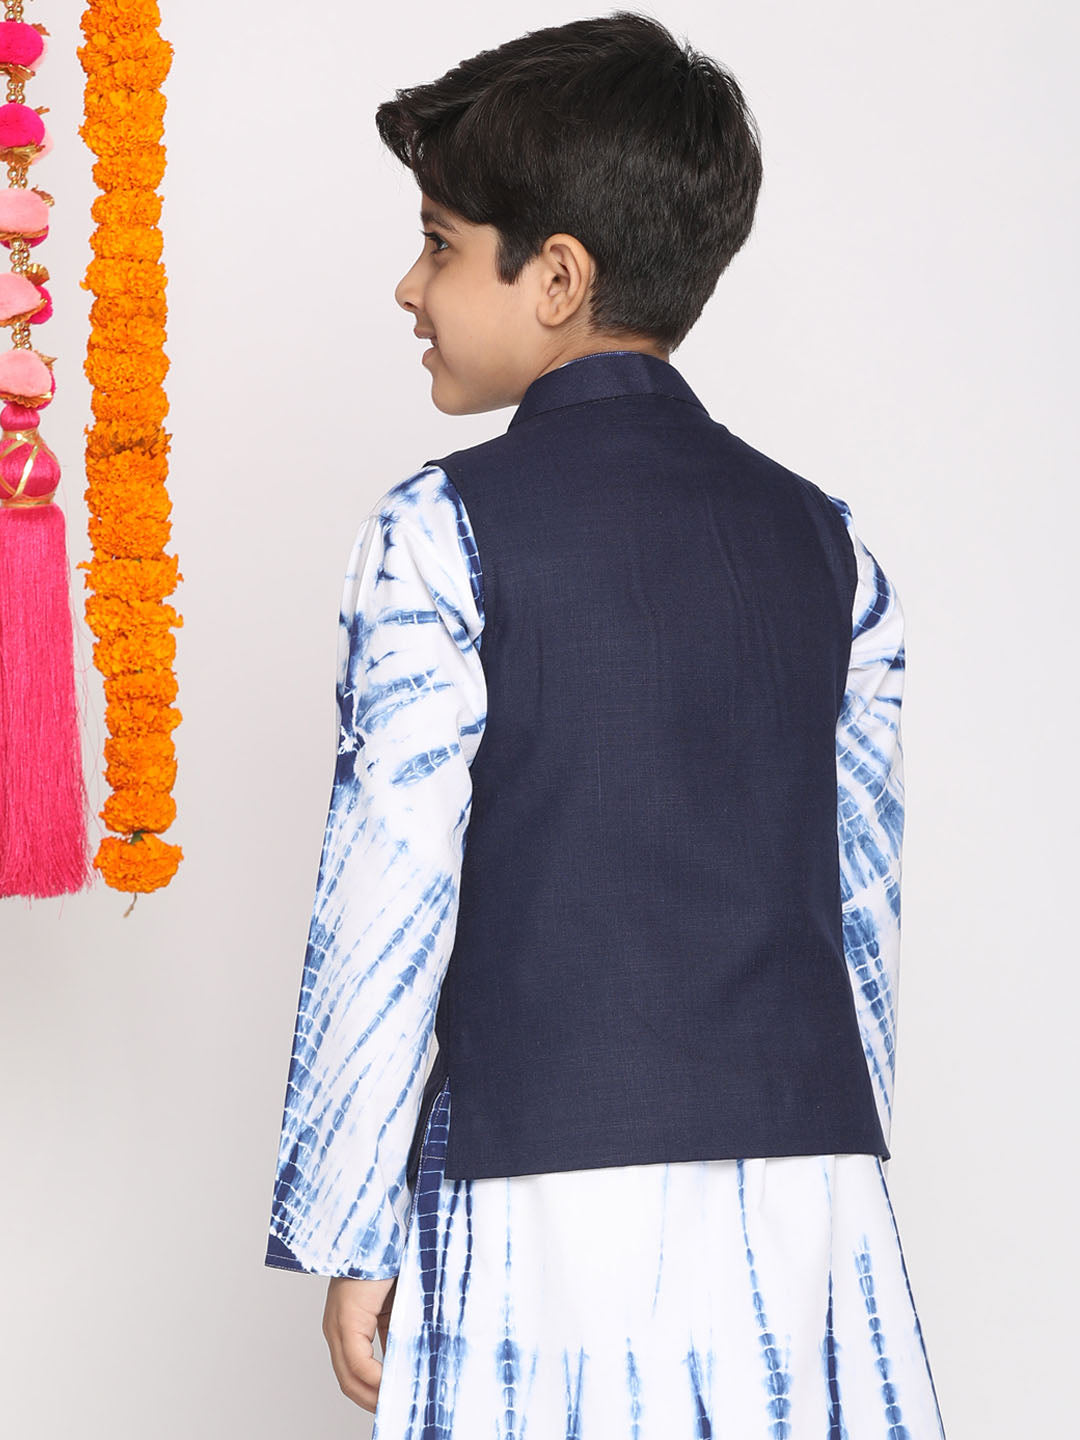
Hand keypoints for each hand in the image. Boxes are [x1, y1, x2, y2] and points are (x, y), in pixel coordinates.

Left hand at [322, 1273, 398, 1412]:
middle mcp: (336, 1328)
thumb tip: (406, 1363)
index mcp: (346, 1324)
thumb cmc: (391, 1261)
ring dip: (373, 1395)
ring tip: (397, 1405)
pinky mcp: (347, 1318)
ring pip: (350, 1376)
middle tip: (396, 1412)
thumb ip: (394, 1333)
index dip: (371, 1393)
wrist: (381, 1229)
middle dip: (372, 1401)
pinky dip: (374, 1378)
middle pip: (348, 1381)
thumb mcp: (395, 1306)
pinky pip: (357, 1361)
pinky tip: (392, 1385)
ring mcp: (338, 1324)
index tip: (393, 1404)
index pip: (353, 1372)